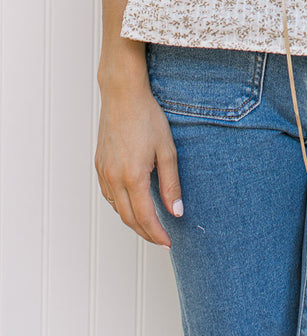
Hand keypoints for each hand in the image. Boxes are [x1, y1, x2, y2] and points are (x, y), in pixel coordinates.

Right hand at [95, 81, 182, 246]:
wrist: (122, 94)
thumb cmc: (147, 117)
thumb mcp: (167, 149)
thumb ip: (171, 183)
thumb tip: (177, 211)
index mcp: (132, 176)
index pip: (145, 217)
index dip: (157, 234)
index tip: (168, 242)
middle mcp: (113, 178)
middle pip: (128, 218)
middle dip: (145, 232)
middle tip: (161, 238)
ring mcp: (103, 172)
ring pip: (116, 208)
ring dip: (132, 221)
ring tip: (150, 224)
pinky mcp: (99, 165)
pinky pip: (108, 195)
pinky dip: (120, 206)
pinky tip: (132, 203)